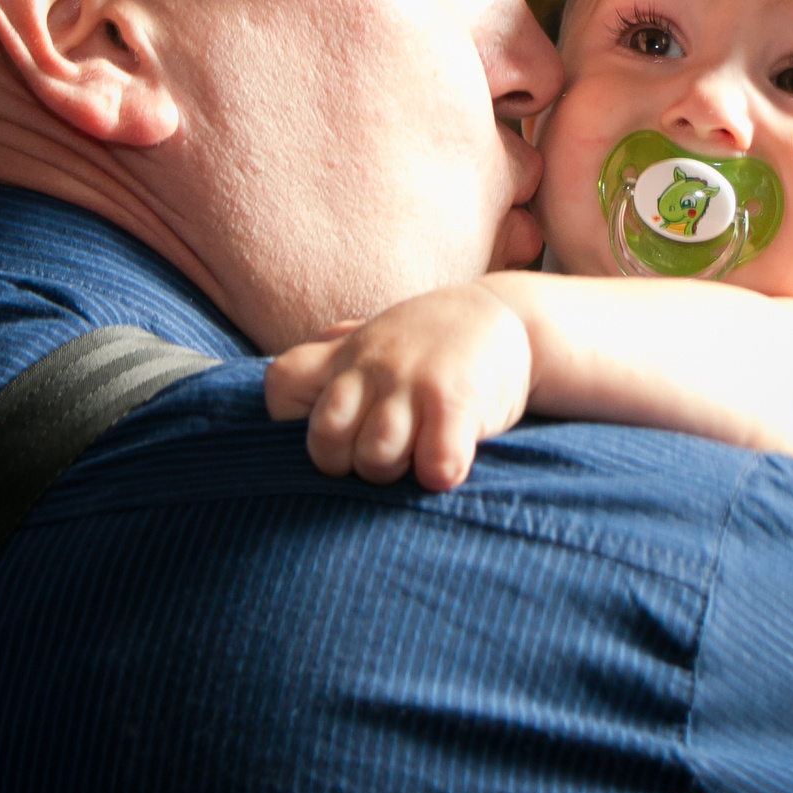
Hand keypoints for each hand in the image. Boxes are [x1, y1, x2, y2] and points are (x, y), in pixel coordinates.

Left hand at [263, 284, 533, 491]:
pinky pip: (434, 464)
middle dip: (345, 462)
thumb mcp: (376, 336)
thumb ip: (331, 355)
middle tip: (380, 452)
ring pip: (375, 458)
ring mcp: (415, 384)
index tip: (331, 427)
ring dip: (394, 471)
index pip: (281, 386)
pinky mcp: (458, 404)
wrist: (510, 317)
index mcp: (346, 354)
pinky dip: (438, 474)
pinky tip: (450, 460)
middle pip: (324, 439)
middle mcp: (373, 367)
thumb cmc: (433, 341)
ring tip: (416, 454)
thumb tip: (282, 383)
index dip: (290, 420)